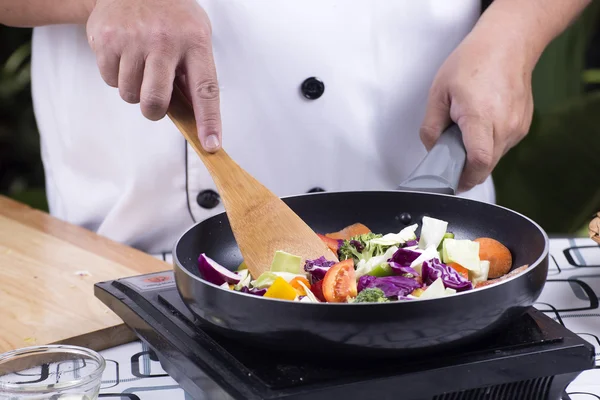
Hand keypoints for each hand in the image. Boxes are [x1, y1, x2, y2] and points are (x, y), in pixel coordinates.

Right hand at [86, 0, 220, 151]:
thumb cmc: (171, 16)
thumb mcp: (195, 37)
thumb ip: (195, 76)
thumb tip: (194, 118)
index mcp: (195, 42)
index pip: (205, 90)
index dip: (209, 121)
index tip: (211, 145)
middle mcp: (165, 40)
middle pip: (155, 101)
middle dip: (153, 111)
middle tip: (154, 101)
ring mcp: (133, 38)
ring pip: (129, 95)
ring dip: (134, 90)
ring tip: (140, 65)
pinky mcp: (106, 39)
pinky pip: (109, 80)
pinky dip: (116, 75)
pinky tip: (124, 55)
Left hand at [419, 31, 534, 191]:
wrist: (508, 43)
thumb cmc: (473, 61)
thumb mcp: (438, 92)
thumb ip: (431, 127)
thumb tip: (431, 150)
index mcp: (481, 117)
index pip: (478, 163)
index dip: (463, 179)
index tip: (450, 183)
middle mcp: (505, 126)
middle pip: (485, 166)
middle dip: (466, 169)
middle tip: (450, 159)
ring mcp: (518, 127)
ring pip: (494, 157)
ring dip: (477, 154)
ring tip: (465, 132)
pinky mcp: (523, 126)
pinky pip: (502, 146)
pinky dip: (488, 143)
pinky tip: (480, 125)